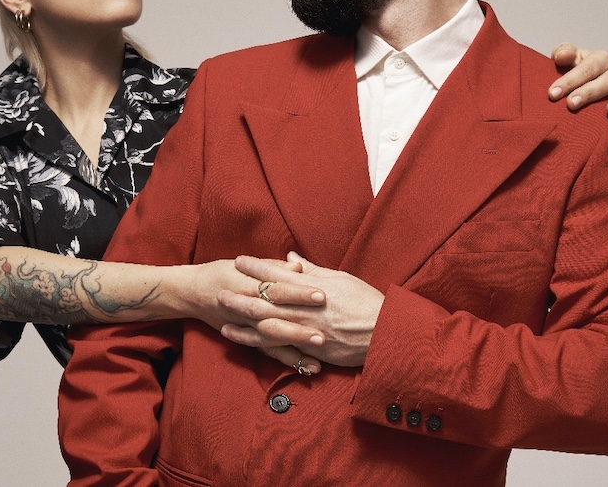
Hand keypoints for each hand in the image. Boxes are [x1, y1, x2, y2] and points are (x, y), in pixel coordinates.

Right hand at [186, 258, 324, 374]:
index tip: (322, 295)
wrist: (192, 293)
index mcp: (248, 285)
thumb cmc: (223, 273)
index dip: (299, 293)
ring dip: (295, 349)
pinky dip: (287, 360)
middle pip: (275, 320)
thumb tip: (298, 266)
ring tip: (319, 357)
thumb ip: (273, 267)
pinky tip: (308, 368)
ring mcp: (246, 327)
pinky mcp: (247, 340)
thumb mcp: (245, 266)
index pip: (277, 289)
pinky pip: (268, 352)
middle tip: (323, 335)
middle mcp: (246, 309)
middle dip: (299, 329)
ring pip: (272, 340)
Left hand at [217, 253, 382, 366]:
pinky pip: (282, 349)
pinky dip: (263, 346)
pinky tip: (247, 344)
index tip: (239, 260)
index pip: (278, 274)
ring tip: (223, 321)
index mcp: (314, 288)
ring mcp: (307, 332)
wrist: (389, 334)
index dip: (257, 267)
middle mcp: (307, 309)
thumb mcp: (341, 279)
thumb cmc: (367, 302)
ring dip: (244, 325)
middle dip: (241, 296)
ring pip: (268, 328)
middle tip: (218, 292)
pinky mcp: (312, 351)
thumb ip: (313, 270)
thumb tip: (291, 256)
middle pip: (267, 302)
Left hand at [549, 43, 607, 136]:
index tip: (553, 94)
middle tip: (571, 104)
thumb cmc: (571, 70)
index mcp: (600, 59)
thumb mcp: (565, 58)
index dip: (570, 80)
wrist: (577, 86)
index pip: (587, 67)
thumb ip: (562, 52)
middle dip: (589, 92)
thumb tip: (561, 56)